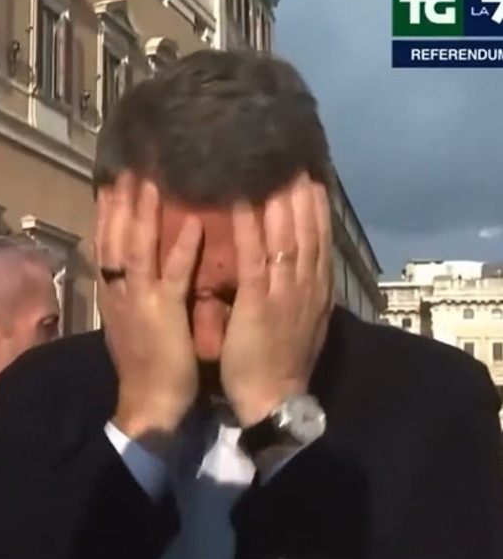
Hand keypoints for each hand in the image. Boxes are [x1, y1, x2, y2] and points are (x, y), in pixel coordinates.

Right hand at [97, 174, 203, 452]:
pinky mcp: (161, 315)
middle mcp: (119, 292)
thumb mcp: (134, 322)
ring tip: (154, 178)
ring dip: (144, 212)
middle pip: (114, 236)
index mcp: (113, 293)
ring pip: (137, 248)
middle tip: (130, 163)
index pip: (107, 243)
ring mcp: (138, 301)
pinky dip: (181, 248)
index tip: (115, 179)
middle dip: (121, 200)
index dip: (110, 211)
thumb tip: (140, 266)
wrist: (149, 406)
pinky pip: (172, 276)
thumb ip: (136, 291)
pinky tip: (193, 223)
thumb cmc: (148, 366)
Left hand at [220, 175, 333, 426]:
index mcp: (314, 290)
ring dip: (279, 200)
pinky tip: (240, 203)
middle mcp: (305, 286)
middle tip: (293, 158)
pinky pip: (254, 259)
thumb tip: (293, 266)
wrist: (272, 400)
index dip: (315, 206)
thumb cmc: (277, 363)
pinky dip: (249, 228)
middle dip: (301, 193)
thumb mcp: (297, 322)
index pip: (318, 239)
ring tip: (271, 167)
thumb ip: (295, 292)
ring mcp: (284, 293)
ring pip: (286, 237)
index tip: (310, 174)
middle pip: (307, 230)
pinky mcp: (259, 304)